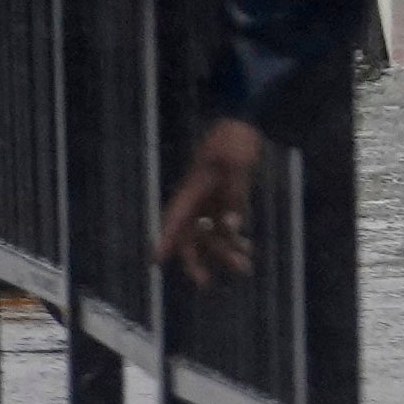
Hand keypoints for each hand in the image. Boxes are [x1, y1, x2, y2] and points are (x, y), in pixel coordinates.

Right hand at [156, 119, 263, 286]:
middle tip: (205, 283)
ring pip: (213, 233)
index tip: (155, 261)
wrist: (245, 121)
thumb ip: (236, 196)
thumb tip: (233, 228)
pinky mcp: (228, 198)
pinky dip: (236, 237)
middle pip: (191, 234)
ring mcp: (212, 199)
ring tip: (244, 268)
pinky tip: (248, 250)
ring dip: (225, 251)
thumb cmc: (235, 138)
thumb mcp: (238, 163)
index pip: (174, 219)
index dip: (165, 240)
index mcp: (193, 189)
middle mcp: (198, 199)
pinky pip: (228, 224)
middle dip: (197, 260)